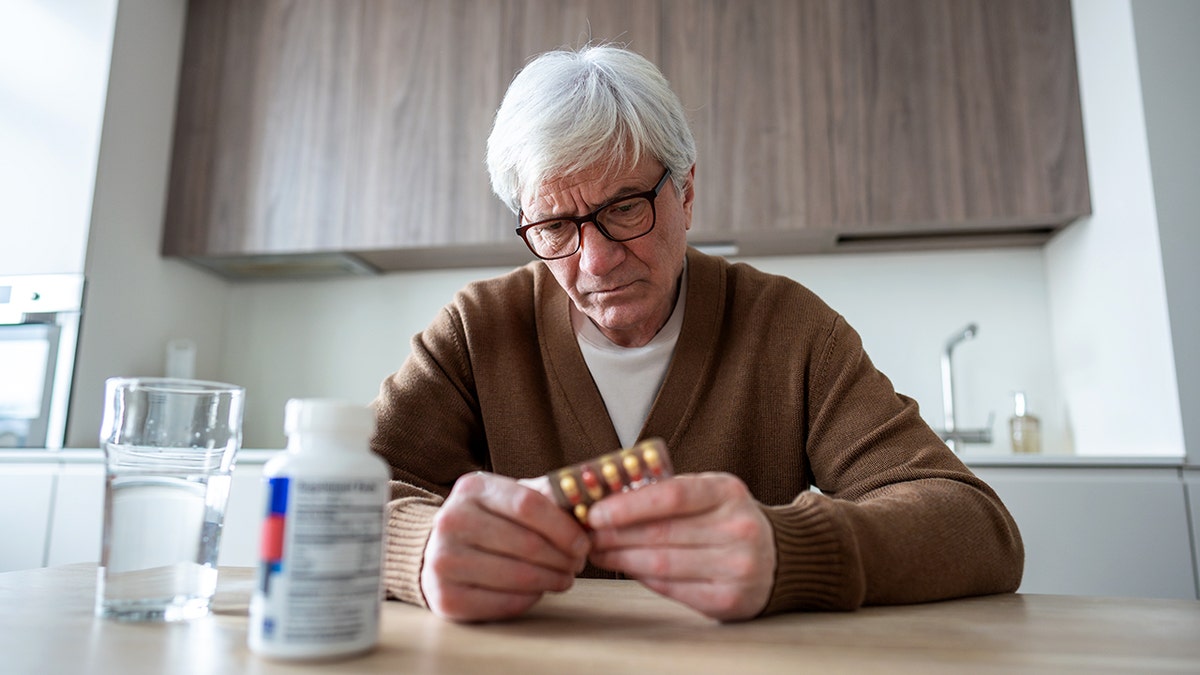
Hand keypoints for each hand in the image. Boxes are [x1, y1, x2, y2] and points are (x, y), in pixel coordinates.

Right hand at [421, 472, 589, 621]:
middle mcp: (451, 521)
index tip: (583, 543)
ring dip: (551, 580)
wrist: (437, 550)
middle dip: (562, 558)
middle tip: (577, 564)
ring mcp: (443, 560)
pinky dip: (529, 599)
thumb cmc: (488, 522)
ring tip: (563, 578)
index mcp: (472, 488)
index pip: (528, 505)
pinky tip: (537, 591)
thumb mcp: (509, 498)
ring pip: (518, 576)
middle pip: (527, 543)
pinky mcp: (445, 597)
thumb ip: (544, 497)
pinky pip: (503, 603)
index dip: (563, 527)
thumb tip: (585, 505)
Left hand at [586, 472, 775, 620]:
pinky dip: (643, 577)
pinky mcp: (728, 599)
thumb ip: (668, 492)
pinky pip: (672, 588)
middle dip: (614, 534)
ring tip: (600, 551)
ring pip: (661, 564)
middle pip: (660, 533)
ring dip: (622, 558)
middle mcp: (738, 529)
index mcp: (729, 492)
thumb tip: (608, 500)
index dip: (628, 505)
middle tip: (587, 534)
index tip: (595, 511)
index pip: (671, 496)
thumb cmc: (728, 519)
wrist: (778, 557)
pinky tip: (627, 566)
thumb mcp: (709, 492)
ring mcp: (736, 567)